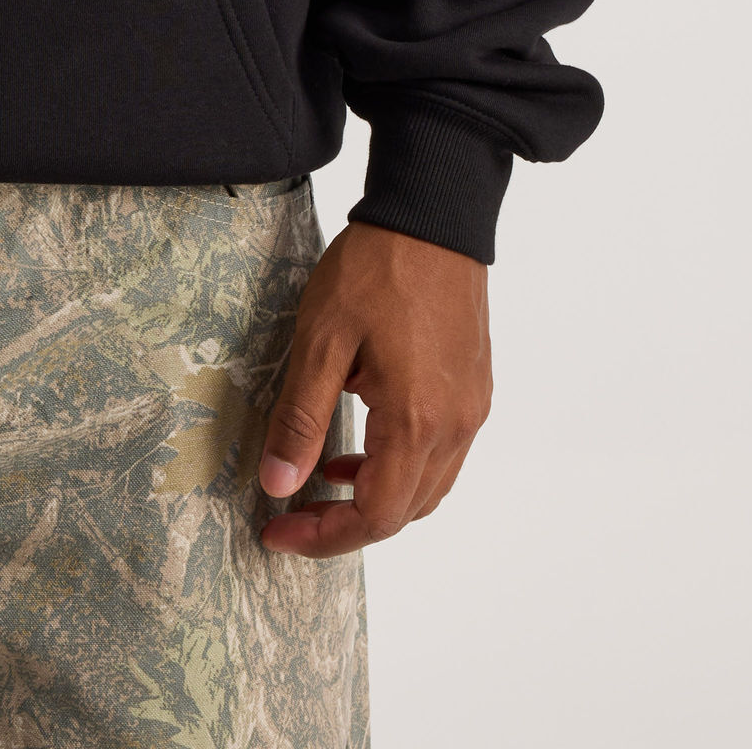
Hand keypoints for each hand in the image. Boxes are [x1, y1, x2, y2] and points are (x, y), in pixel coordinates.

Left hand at [256, 222, 490, 554]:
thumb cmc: (376, 268)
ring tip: (321, 480)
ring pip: (426, 488)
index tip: (277, 532)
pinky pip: (441, 454)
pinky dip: (400, 467)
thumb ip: (301, 418)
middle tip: (291, 513)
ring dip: (375, 498)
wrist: (434, 214)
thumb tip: (279, 485)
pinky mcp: (474, 388)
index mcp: (418, 421)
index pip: (376, 516)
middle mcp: (456, 426)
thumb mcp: (321, 339)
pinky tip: (362, 444)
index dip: (324, 537)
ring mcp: (471, 408)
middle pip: (404, 512)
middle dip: (345, 524)